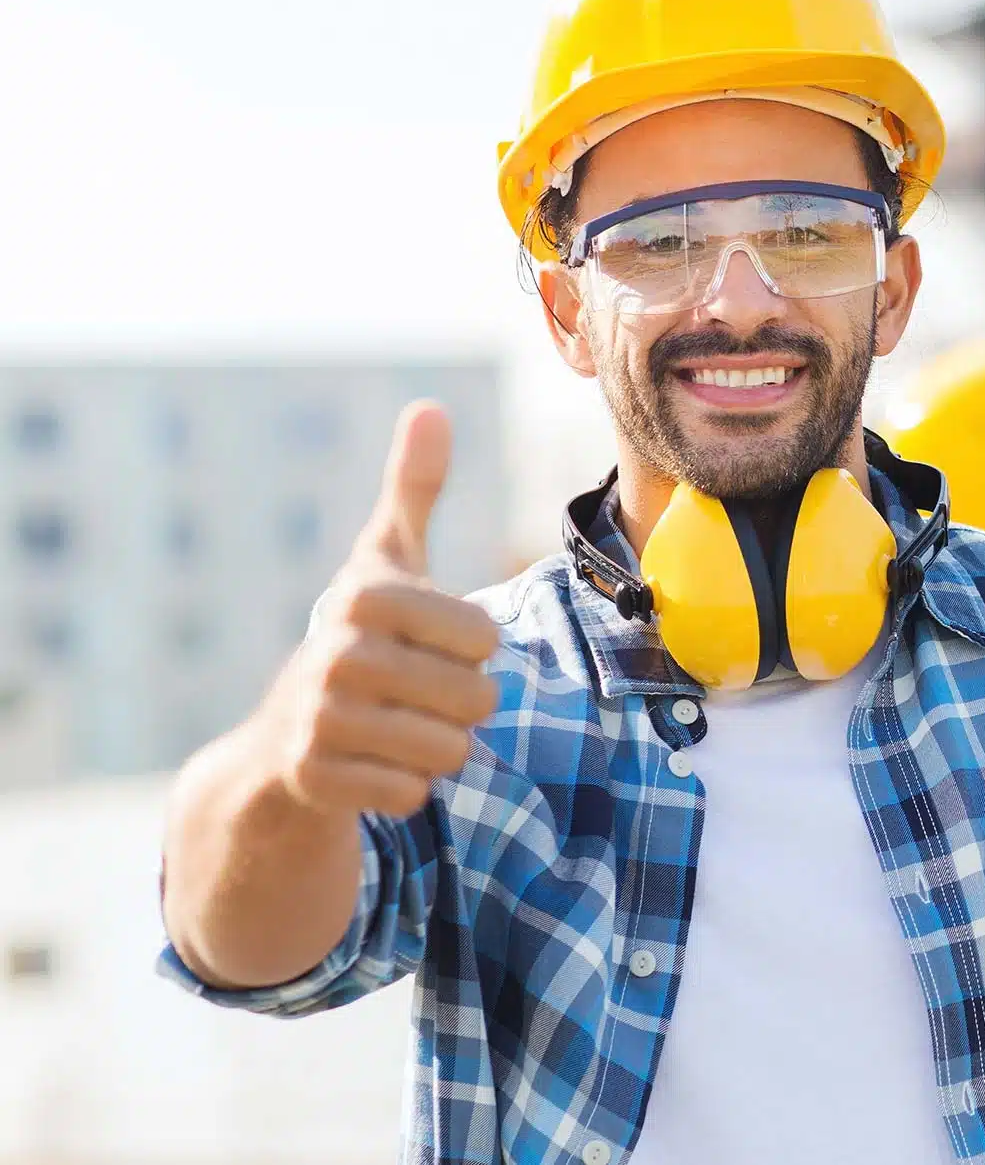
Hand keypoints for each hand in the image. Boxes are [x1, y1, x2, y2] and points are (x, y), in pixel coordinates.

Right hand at [246, 402, 499, 818]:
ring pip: (450, 750)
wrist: (284, 735)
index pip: (484, 637)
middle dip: (463, 705)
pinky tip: (373, 765)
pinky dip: (406, 787)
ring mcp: (320, 718)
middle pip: (477, 698)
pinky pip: (413, 793)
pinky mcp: (314, 779)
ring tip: (397, 727)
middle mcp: (336, 653)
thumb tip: (429, 407)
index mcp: (365, 595)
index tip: (432, 643)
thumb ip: (413, 489)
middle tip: (417, 693)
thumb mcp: (386, 560)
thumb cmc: (360, 635)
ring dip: (439, 747)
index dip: (473, 649)